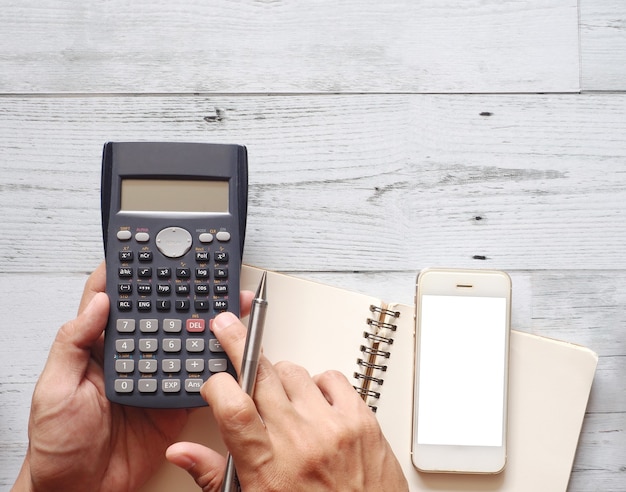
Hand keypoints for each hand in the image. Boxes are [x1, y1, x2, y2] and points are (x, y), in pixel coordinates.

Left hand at [12, 262, 253, 491]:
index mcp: (99, 348)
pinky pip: (199, 376)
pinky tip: (229, 344)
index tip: (149, 248)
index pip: (115, 300)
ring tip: (227, 300)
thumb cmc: (58, 444)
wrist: (82, 491)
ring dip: (206, 320)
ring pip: (185, 339)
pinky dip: (217, 360)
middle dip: (182, 289)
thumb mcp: (54, 389)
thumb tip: (99, 302)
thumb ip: (73, 344)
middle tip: (204, 268)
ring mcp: (156, 375)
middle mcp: (131, 356)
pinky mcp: (175, 400)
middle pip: (160, 313)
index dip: (130, 273)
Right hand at [166, 312, 407, 491]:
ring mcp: (332, 426)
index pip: (233, 409)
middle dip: (238, 345)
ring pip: (293, 372)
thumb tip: (181, 452)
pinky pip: (332, 377)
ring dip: (279, 376)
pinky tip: (314, 401)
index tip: (213, 381)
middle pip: (260, 375)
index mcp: (268, 466)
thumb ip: (213, 476)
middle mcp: (299, 440)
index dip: (218, 386)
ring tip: (280, 396)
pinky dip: (318, 383)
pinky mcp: (360, 420)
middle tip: (229, 328)